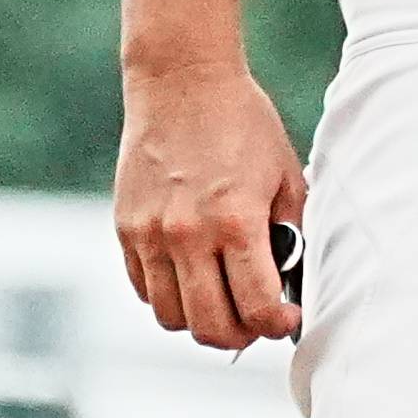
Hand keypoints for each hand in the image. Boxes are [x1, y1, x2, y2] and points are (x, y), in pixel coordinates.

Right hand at [115, 54, 304, 349]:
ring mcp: (151, 234)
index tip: (286, 318)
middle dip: (241, 336)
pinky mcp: (126, 227)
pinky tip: (192, 276)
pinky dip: (169, 296)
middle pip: (209, 328)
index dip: (277, 326)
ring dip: (201, 321)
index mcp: (236, 222)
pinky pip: (144, 289)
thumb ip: (289, 234)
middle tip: (256, 321)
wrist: (182, 81)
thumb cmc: (243, 124)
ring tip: (222, 301)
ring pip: (171, 318)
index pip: (255, 310)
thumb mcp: (286, 176)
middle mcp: (188, 234)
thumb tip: (291, 284)